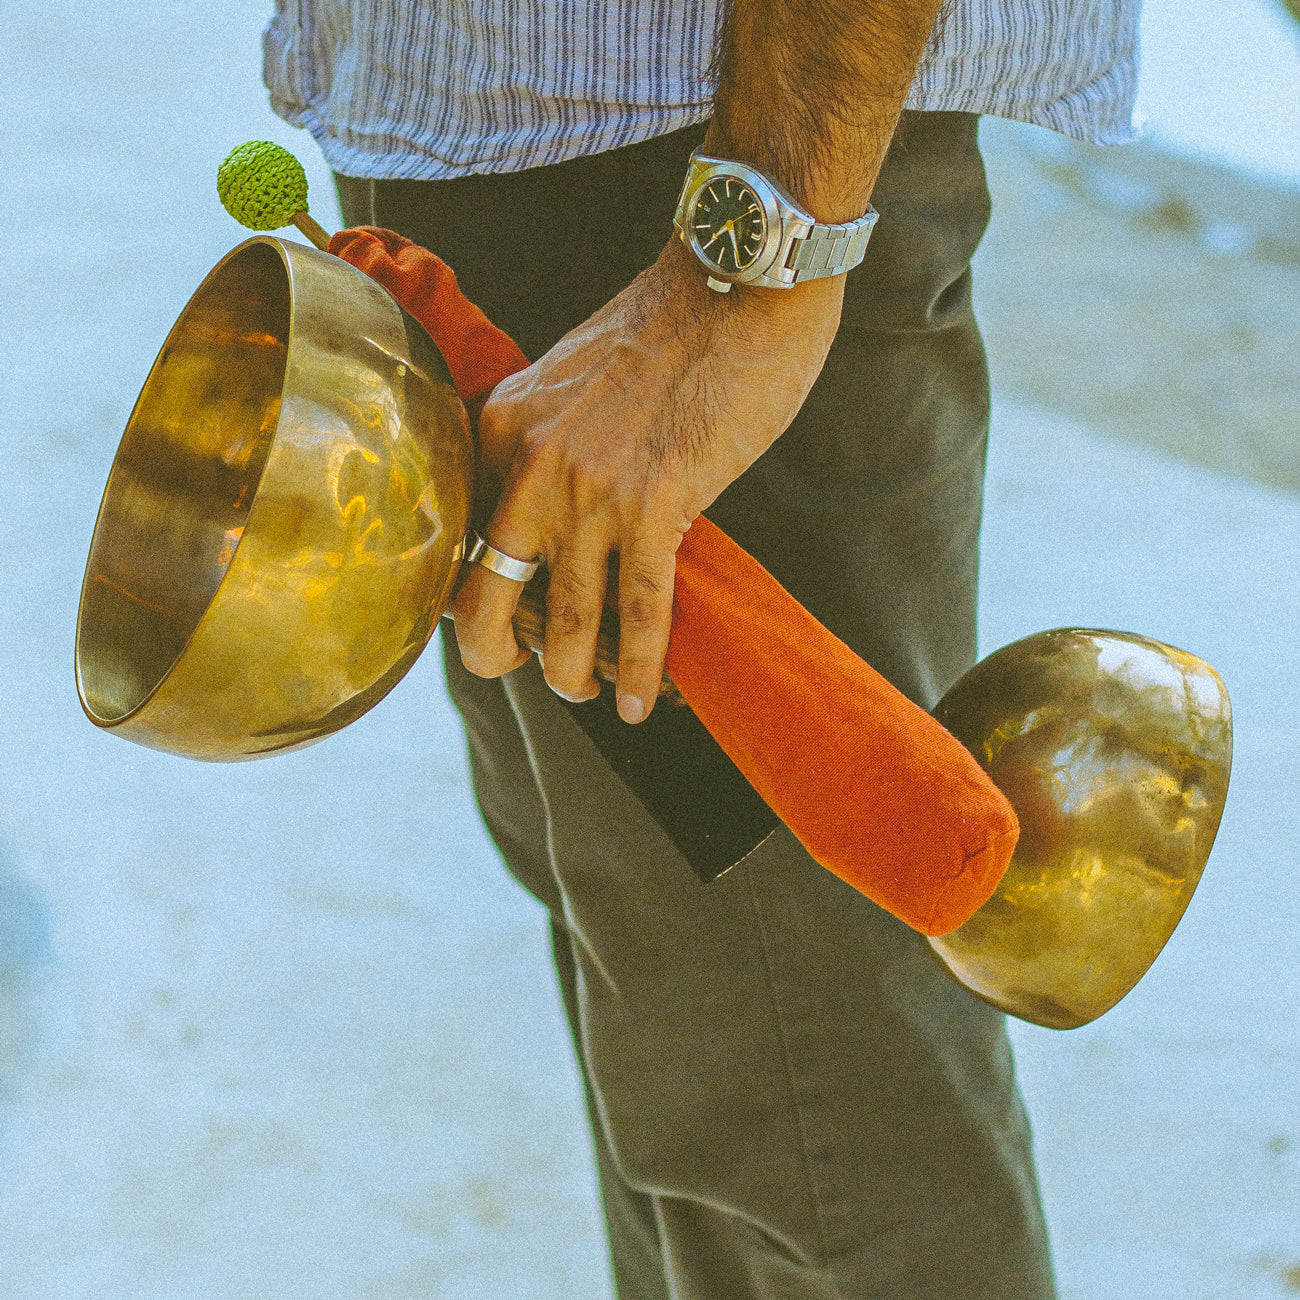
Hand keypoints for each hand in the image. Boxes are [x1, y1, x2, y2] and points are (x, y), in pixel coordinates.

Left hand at [452, 237, 843, 722]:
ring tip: (586, 694)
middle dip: (493, 653)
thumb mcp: (570, 375)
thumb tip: (559, 506)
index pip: (461, 533)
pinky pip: (639, 611)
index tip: (496, 614)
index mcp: (502, 426)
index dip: (470, 589)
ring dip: (573, 675)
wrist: (734, 277)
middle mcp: (530, 464)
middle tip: (519, 670)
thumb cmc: (667, 323)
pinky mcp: (656, 505)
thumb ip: (547, 438)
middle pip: (484, 594)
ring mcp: (589, 489)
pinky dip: (640, 668)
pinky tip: (641, 701)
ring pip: (565, 619)